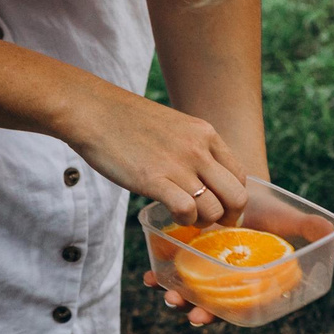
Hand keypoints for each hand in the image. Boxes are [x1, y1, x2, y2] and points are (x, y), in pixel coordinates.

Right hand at [62, 87, 250, 225]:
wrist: (92, 111)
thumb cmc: (126, 121)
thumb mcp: (173, 126)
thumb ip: (192, 148)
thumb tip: (202, 176)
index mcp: (206, 135)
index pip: (240, 177)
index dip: (232, 199)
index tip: (218, 207)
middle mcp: (199, 149)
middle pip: (236, 197)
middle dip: (226, 218)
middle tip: (208, 222)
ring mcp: (178, 164)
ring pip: (214, 209)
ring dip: (202, 222)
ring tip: (185, 218)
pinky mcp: (154, 179)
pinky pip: (187, 211)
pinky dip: (183, 220)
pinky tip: (171, 214)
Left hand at [140, 195, 330, 330]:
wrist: (239, 185)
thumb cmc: (268, 207)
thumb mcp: (286, 215)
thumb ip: (306, 227)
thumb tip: (330, 231)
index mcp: (250, 282)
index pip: (235, 307)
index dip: (219, 315)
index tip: (204, 316)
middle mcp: (226, 282)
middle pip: (209, 305)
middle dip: (195, 311)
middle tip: (185, 310)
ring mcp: (205, 270)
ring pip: (190, 291)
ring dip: (176, 296)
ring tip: (165, 292)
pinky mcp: (187, 256)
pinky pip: (173, 270)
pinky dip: (161, 274)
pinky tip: (151, 273)